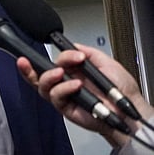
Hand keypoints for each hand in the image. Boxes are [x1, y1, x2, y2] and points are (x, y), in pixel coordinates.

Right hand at [17, 44, 152, 144]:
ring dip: (48, 77)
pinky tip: (75, 85)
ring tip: (60, 73)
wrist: (127, 108)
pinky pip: (55, 97)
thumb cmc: (121, 89)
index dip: (47, 56)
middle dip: (29, 68)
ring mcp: (64, 95)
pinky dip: (64, 88)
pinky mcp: (65, 108)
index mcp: (73, 71)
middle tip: (26, 61)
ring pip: (42, 86)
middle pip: (38, 75)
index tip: (56, 53)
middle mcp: (65, 83)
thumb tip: (73, 46)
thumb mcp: (106, 63)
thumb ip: (89, 53)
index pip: (53, 62)